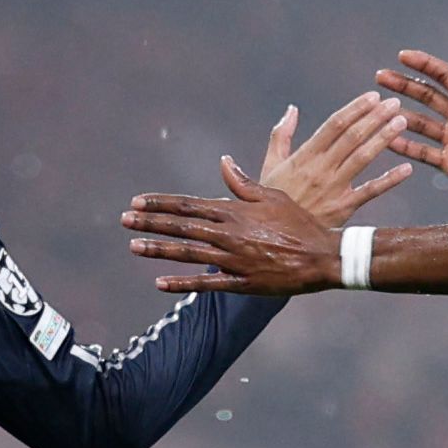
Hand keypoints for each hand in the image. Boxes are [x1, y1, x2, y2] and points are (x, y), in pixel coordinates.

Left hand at [123, 162, 342, 296]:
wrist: (323, 256)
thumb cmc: (299, 222)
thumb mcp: (272, 195)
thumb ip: (244, 183)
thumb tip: (224, 163)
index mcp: (234, 211)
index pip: (189, 205)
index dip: (161, 203)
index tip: (137, 201)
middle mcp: (229, 234)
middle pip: (181, 227)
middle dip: (150, 223)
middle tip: (124, 220)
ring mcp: (233, 260)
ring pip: (188, 253)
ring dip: (158, 249)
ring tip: (133, 246)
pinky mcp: (241, 282)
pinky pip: (206, 284)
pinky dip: (182, 283)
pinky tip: (159, 283)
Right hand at [253, 93, 408, 225]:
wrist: (273, 237)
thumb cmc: (272, 199)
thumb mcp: (270, 165)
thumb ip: (280, 135)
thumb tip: (292, 109)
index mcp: (304, 156)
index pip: (334, 125)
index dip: (355, 109)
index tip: (372, 97)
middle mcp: (320, 169)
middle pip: (352, 137)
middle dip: (374, 117)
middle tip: (394, 103)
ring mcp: (333, 189)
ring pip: (362, 158)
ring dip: (383, 138)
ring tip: (401, 122)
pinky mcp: (343, 209)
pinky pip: (370, 192)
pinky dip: (389, 180)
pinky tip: (407, 169)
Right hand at [378, 51, 447, 202]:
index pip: (444, 77)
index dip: (424, 65)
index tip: (402, 55)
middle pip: (426, 96)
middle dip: (403, 85)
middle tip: (380, 76)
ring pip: (420, 122)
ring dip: (400, 114)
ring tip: (378, 107)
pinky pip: (423, 152)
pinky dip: (406, 146)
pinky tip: (388, 140)